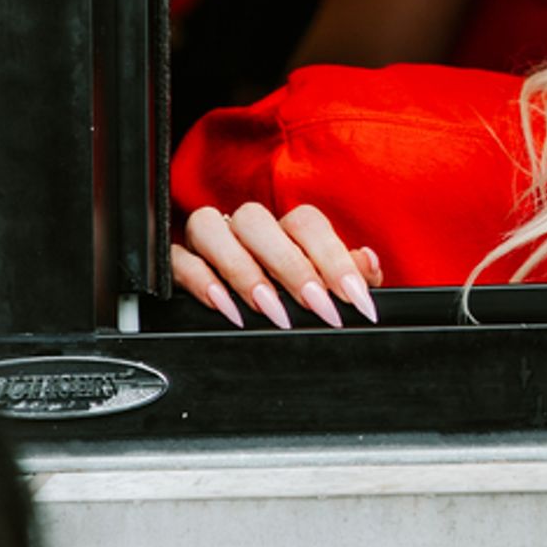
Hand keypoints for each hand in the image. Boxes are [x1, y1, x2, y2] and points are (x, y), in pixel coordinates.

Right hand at [171, 203, 383, 327]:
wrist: (246, 325)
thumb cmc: (294, 301)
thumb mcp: (328, 293)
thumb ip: (351, 277)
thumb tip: (367, 262)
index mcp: (283, 229)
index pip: (306, 223)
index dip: (333, 258)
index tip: (354, 297)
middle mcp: (244, 228)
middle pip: (256, 220)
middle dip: (291, 265)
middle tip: (318, 306)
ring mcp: (208, 241)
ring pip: (209, 226)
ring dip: (242, 268)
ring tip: (269, 308)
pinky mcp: (179, 263)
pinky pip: (179, 259)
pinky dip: (201, 281)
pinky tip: (226, 308)